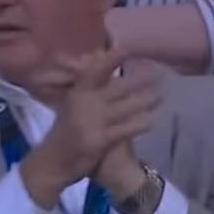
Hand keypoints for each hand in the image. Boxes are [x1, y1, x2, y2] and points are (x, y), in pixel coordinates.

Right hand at [19, 48, 158, 208]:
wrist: (51, 164)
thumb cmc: (65, 132)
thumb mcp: (72, 106)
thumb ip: (87, 87)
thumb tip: (98, 61)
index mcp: (76, 93)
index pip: (95, 71)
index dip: (111, 59)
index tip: (128, 48)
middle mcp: (84, 104)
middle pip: (119, 88)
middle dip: (142, 81)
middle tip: (161, 74)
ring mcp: (92, 122)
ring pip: (127, 107)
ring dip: (147, 100)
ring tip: (162, 95)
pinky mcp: (99, 140)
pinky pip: (126, 128)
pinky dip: (141, 123)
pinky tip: (153, 120)